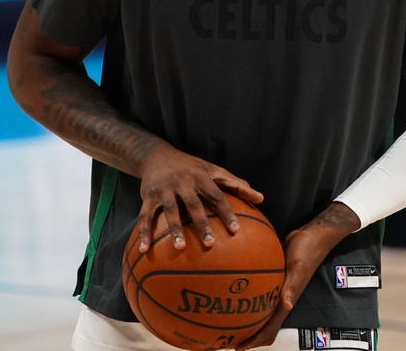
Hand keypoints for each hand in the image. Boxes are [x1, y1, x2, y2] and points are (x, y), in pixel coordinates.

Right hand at [136, 146, 262, 252]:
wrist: (156, 155)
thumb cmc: (191, 167)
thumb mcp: (213, 170)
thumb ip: (236, 184)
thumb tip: (261, 198)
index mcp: (200, 176)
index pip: (217, 196)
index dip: (226, 212)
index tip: (236, 230)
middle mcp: (182, 182)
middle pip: (194, 204)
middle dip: (202, 223)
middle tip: (211, 243)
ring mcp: (164, 189)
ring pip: (170, 210)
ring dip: (174, 229)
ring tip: (180, 247)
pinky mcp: (149, 196)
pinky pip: (145, 216)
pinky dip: (144, 233)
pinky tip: (145, 250)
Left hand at [237, 203, 359, 348]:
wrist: (312, 236)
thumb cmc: (307, 250)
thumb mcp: (298, 267)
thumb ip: (291, 286)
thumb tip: (286, 306)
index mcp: (287, 301)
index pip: (270, 329)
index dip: (255, 341)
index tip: (238, 348)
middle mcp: (281, 300)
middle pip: (264, 326)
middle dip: (248, 335)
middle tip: (228, 338)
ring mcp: (278, 290)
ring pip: (262, 312)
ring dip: (247, 321)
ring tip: (228, 322)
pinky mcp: (274, 280)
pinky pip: (261, 294)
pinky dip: (249, 299)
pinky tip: (235, 292)